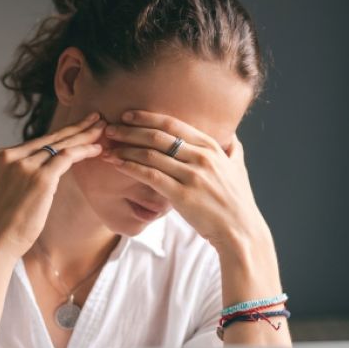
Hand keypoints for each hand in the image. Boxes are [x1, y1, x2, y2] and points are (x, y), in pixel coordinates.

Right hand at [0, 112, 106, 258]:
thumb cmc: (6, 223)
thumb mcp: (10, 188)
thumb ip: (24, 173)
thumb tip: (47, 168)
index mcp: (2, 156)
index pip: (39, 141)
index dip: (62, 133)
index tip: (78, 127)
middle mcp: (12, 155)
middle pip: (51, 138)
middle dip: (77, 127)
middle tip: (97, 118)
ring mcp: (25, 165)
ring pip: (62, 144)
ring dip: (85, 136)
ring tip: (103, 129)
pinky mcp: (40, 177)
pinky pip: (67, 157)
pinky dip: (84, 151)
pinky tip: (97, 149)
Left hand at [98, 110, 267, 250]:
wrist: (241, 231)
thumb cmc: (237, 202)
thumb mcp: (238, 169)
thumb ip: (232, 150)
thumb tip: (231, 138)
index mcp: (211, 147)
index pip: (173, 124)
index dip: (147, 118)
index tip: (128, 115)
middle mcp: (201, 157)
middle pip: (157, 136)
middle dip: (129, 130)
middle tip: (109, 128)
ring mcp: (192, 175)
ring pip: (151, 154)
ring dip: (125, 149)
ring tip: (107, 148)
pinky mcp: (182, 195)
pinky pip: (150, 175)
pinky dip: (130, 167)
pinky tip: (116, 165)